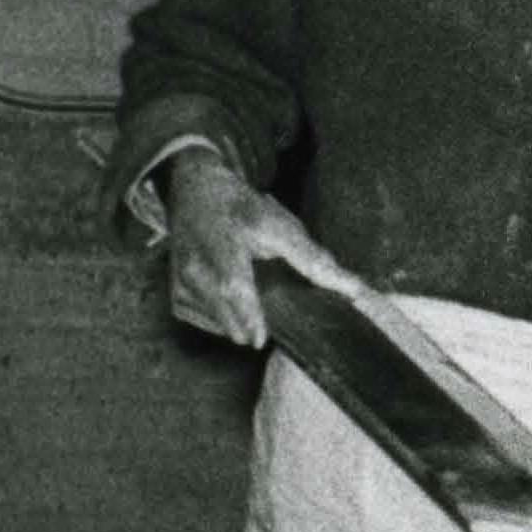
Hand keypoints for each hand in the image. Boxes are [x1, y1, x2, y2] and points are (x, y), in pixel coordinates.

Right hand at [149, 146, 343, 349]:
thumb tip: (355, 289)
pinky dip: (220, 320)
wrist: (196, 190)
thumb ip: (314, 260)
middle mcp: (195, 266)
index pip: (232, 287)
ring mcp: (181, 281)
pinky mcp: (175, 292)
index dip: (247, 315)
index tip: (260, 340)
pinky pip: (200, 320)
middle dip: (250, 325)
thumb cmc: (242, 208)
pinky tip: (235, 309)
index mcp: (222, 246)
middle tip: (273, 323)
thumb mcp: (280, 225)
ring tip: (253, 306)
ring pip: (215, 321)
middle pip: (222, 311)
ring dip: (238, 323)